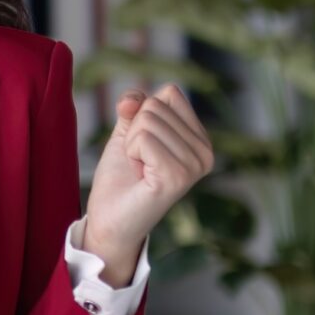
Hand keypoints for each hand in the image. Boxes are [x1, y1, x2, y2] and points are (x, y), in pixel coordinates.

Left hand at [82, 83, 214, 285]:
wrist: (109, 220)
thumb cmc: (122, 177)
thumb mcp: (128, 132)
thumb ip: (134, 106)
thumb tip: (131, 100)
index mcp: (200, 139)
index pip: (169, 94)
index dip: (141, 113)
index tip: (142, 145)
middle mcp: (205, 152)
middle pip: (155, 105)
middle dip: (134, 131)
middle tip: (139, 162)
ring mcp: (195, 165)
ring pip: (147, 120)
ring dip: (131, 144)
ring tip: (140, 169)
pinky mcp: (178, 176)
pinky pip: (143, 138)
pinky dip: (131, 153)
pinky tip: (140, 175)